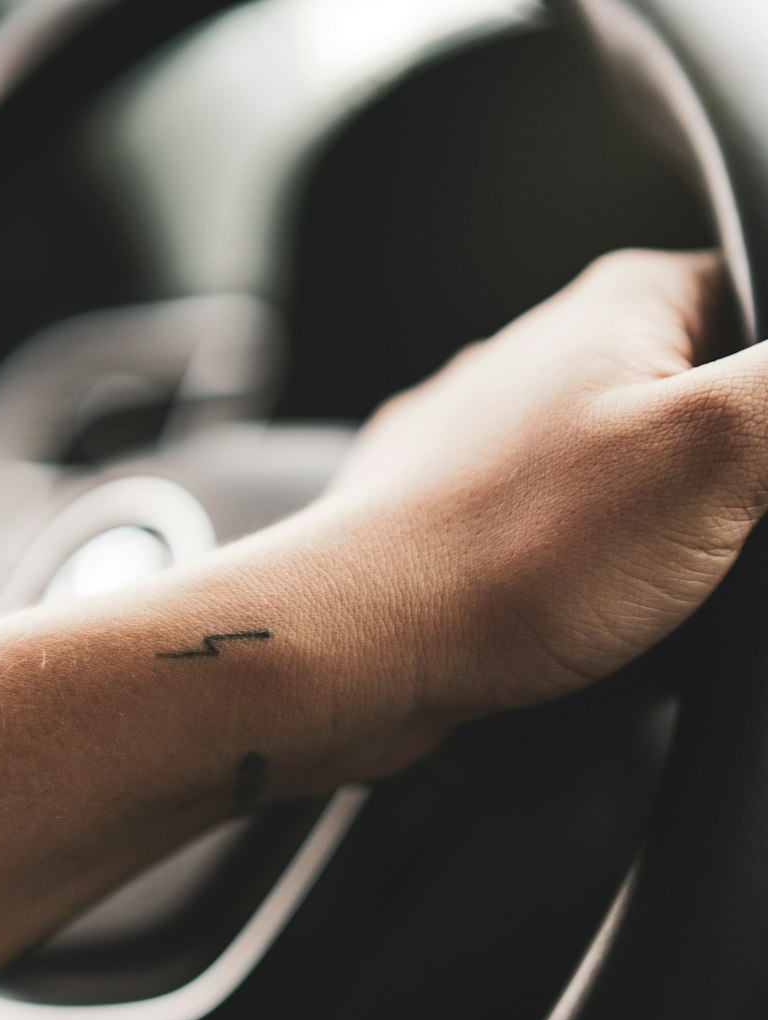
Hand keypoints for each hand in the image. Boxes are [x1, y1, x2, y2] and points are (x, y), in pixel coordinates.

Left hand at [300, 249, 767, 761]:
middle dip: (737, 477)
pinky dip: (605, 575)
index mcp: (625, 304)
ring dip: (670, 535)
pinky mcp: (476, 522)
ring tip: (660, 587)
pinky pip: (575, 536)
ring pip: (638, 475)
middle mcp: (553, 358)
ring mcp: (505, 442)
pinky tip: (601, 614)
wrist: (354, 651)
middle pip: (708, 394)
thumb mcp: (715, 452)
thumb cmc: (505, 552)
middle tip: (731, 541)